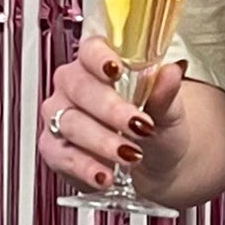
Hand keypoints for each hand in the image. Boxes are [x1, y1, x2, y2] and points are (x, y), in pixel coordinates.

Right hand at [37, 35, 188, 196]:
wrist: (154, 162)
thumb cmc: (156, 125)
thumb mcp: (169, 109)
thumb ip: (166, 92)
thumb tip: (171, 71)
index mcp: (99, 63)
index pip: (91, 49)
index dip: (99, 58)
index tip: (115, 69)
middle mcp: (73, 85)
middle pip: (81, 87)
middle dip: (111, 109)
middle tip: (138, 126)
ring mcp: (60, 116)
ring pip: (71, 123)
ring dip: (102, 141)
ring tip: (130, 155)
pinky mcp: (54, 148)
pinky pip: (62, 155)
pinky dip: (85, 167)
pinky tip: (105, 175)